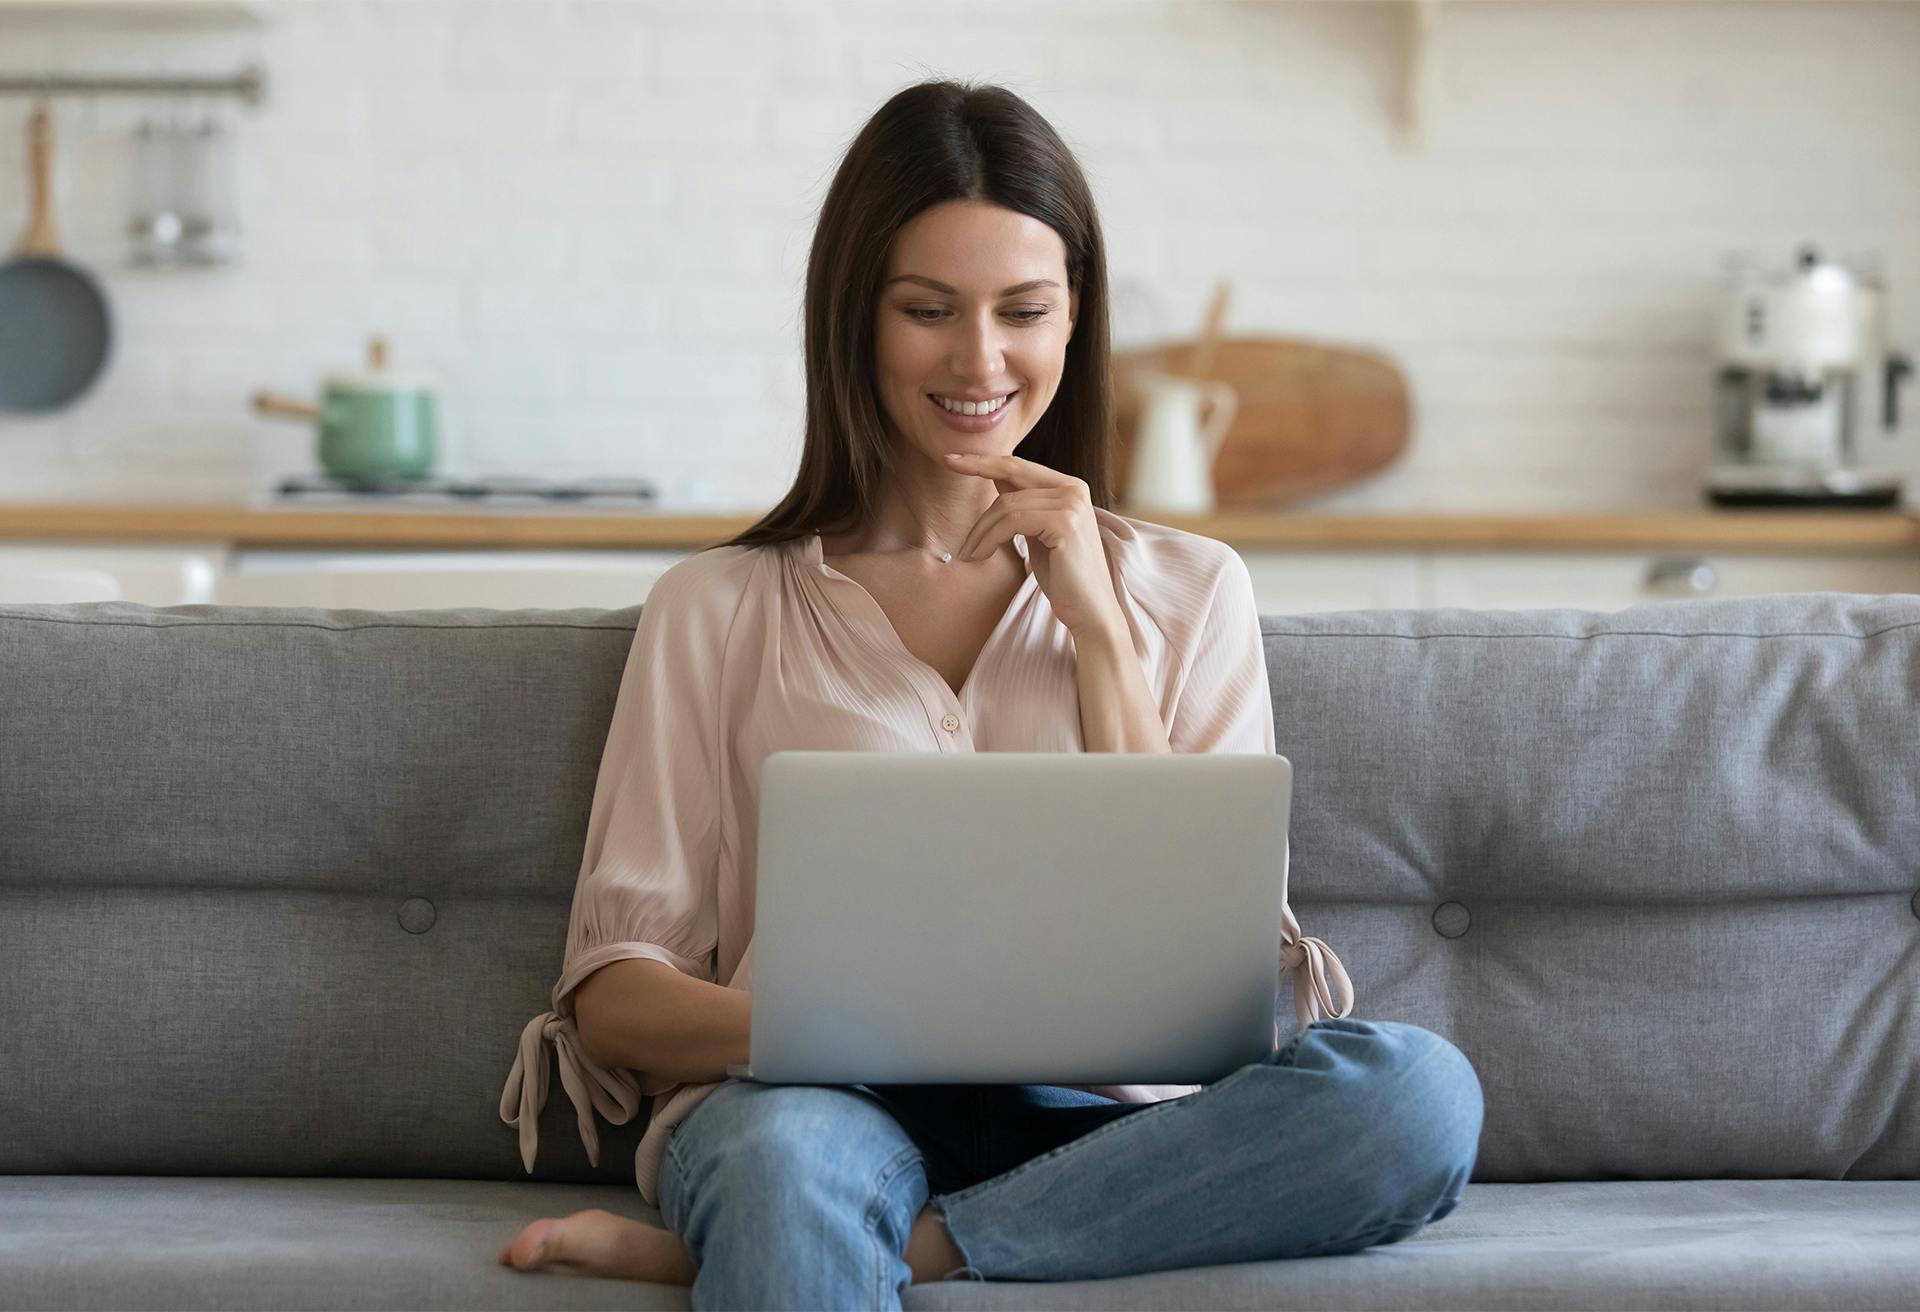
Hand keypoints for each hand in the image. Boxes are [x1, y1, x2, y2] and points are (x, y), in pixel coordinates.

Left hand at [947, 452, 1125, 640]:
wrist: (1090, 611)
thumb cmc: (1063, 578)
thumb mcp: (1038, 534)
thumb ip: (1023, 506)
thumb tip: (996, 478)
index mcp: (1070, 488)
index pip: (1020, 465)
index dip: (984, 459)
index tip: (950, 459)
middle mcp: (1074, 489)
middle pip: (1011, 475)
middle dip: (975, 471)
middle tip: (946, 470)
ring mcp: (1071, 504)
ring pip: (1007, 504)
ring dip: (980, 530)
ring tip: (969, 553)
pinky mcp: (1065, 522)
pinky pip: (1012, 521)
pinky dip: (989, 539)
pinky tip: (980, 556)